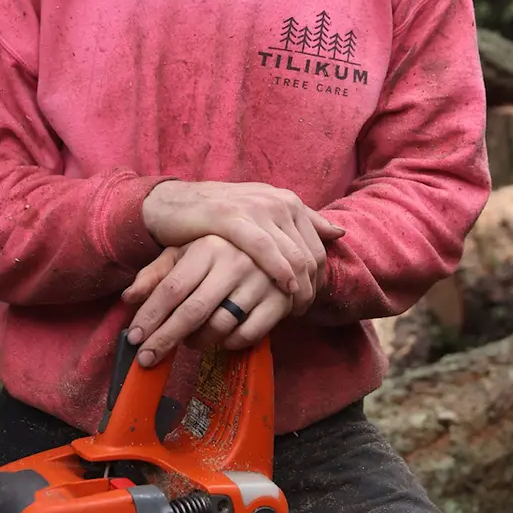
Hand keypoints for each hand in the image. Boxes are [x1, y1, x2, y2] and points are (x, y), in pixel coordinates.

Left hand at [124, 236, 292, 364]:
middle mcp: (235, 263)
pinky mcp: (279, 301)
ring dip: (198, 342)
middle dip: (165, 338)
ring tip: (189, 341)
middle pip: (192, 311)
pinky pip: (247, 335)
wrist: (280, 250)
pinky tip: (220, 340)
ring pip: (220, 326)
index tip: (134, 337)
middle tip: (146, 358)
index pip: (172, 287)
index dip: (150, 315)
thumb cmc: (221, 254)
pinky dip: (229, 344)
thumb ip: (156, 273)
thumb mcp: (187, 253)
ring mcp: (260, 283)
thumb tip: (128, 298)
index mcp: (208, 247)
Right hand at [142, 180, 343, 312]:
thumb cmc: (218, 216)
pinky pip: (264, 248)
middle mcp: (276, 201)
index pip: (317, 245)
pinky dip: (279, 270)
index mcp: (286, 201)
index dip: (319, 276)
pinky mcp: (231, 218)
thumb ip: (301, 222)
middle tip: (303, 311)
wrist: (173, 204)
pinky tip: (284, 288)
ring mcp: (255, 208)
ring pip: (292, 253)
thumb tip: (339, 233)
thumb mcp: (263, 215)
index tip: (310, 300)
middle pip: (309, 252)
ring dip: (299, 285)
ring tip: (295, 310)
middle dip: (311, 286)